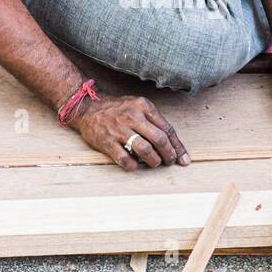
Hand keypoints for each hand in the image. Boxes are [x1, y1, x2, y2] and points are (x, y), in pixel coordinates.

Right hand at [73, 93, 189, 170]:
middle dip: (169, 155)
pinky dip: (134, 166)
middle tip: (170, 162)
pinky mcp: (107, 142)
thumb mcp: (138, 106)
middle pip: (159, 140)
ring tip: (155, 163)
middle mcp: (133, 116)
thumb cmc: (117, 108)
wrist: (88, 107)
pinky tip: (136, 166)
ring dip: (154, 161)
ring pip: (145, 150)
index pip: (167, 129)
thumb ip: (154, 120)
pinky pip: (125, 159)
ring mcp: (119, 130)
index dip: (177, 146)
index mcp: (143, 106)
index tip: (183, 158)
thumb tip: (171, 142)